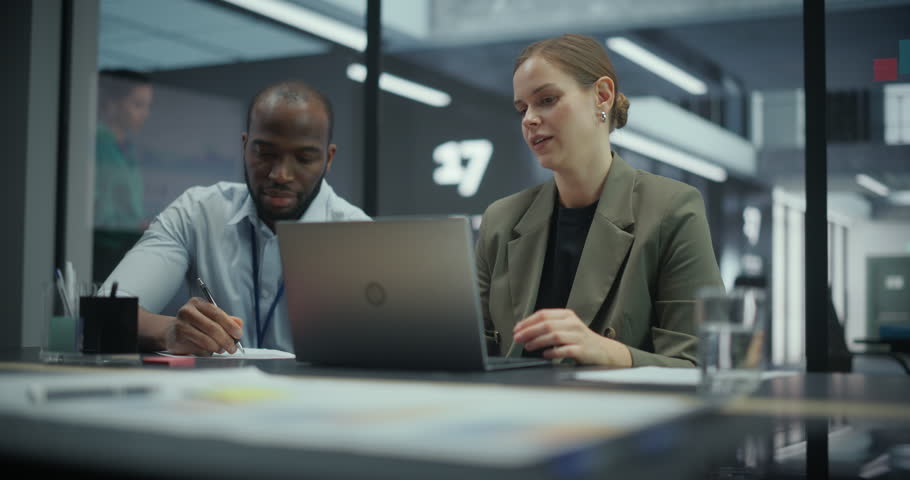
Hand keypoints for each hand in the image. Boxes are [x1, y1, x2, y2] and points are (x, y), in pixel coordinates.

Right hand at [164, 297, 243, 355]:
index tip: (238, 334)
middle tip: (233, 347)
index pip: (217, 313)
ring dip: (218, 348)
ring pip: (206, 340)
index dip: (230, 325)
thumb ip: (226, 319)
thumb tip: (239, 323)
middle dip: (226, 340)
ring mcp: (180, 326)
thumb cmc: (195, 323)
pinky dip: (207, 352)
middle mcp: (187, 312)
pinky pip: (199, 349)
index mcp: (197, 303)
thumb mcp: (210, 317)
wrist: (172, 332)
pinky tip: (209, 351)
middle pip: (212, 328)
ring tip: (222, 349)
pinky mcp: (178, 340)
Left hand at [512, 309, 631, 365]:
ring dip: (538, 341)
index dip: (527, 322)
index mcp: (567, 315)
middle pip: (546, 324)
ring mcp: (578, 337)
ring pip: (554, 336)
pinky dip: (553, 352)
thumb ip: (549, 326)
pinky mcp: (582, 350)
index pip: (543, 314)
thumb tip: (525, 330)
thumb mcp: (566, 327)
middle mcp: (573, 324)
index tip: (517, 329)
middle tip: (517, 338)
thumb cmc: (581, 340)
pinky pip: (565, 350)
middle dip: (529, 331)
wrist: (604, 351)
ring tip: (528, 346)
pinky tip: (545, 355)